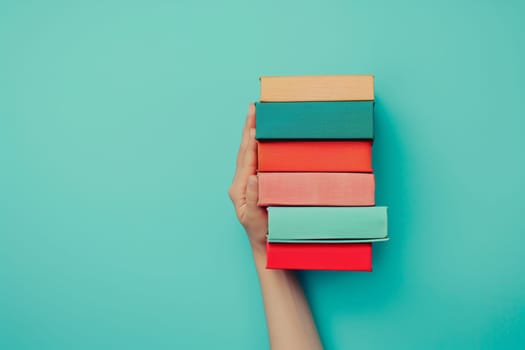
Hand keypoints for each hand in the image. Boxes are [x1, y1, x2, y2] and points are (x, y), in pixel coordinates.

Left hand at [228, 104, 267, 251]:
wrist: (264, 247)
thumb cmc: (262, 235)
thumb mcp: (256, 220)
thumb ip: (254, 198)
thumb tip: (254, 175)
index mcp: (239, 189)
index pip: (246, 158)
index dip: (251, 139)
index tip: (256, 121)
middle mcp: (240, 183)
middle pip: (244, 150)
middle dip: (249, 128)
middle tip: (253, 108)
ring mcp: (245, 184)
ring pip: (247, 154)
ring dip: (251, 134)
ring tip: (256, 116)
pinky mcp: (252, 185)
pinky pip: (253, 161)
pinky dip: (256, 146)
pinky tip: (262, 138)